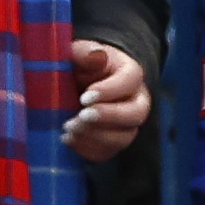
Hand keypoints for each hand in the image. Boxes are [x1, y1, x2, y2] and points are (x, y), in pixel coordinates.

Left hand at [69, 40, 150, 161]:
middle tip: (81, 116)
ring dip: (96, 136)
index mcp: (130, 73)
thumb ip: (86, 52)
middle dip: (108, 117)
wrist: (76, 85)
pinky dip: (87, 149)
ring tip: (69, 128)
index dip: (110, 91)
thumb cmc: (81, 66)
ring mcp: (126, 125)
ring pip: (124, 138)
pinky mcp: (112, 143)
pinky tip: (68, 139)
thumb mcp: (80, 53)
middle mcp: (136, 101)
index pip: (131, 81)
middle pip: (136, 113)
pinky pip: (107, 153)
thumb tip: (96, 56)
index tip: (85, 97)